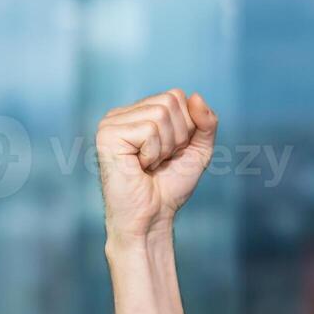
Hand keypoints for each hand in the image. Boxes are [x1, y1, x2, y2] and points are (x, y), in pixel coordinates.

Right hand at [96, 89, 216, 242]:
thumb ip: (206, 122)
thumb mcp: (198, 150)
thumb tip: (195, 96)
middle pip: (170, 100)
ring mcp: (111, 123)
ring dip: (164, 147)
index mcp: (139, 113)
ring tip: (149, 165)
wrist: (152, 217)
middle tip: (160, 160)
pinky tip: (139, 167)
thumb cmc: (169, 187)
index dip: (186, 127)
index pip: (176, 95)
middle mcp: (122, 114)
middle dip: (177, 136)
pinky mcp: (107, 135)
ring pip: (161, 114)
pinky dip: (153, 153)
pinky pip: (149, 130)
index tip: (171, 153)